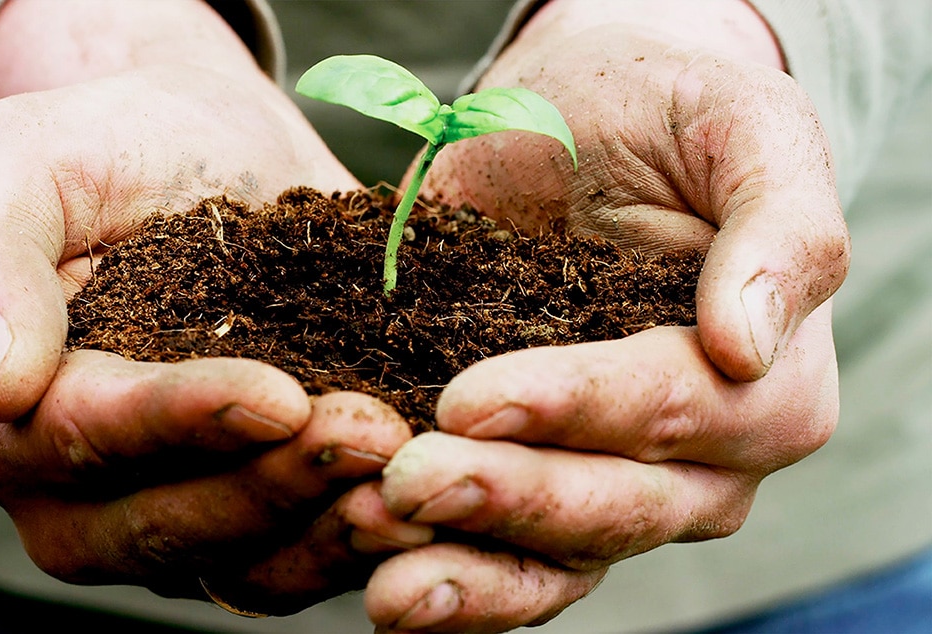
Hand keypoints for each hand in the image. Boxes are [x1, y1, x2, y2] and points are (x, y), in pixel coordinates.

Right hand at [0, 0, 417, 614]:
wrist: (196, 154)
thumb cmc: (102, 148)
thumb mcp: (23, 163)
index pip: (83, 436)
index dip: (181, 421)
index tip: (279, 395)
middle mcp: (68, 495)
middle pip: (163, 522)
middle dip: (272, 483)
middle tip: (373, 434)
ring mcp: (159, 520)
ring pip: (236, 562)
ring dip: (326, 531)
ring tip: (411, 483)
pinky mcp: (241, 525)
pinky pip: (290, 564)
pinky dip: (353, 546)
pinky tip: (420, 506)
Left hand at [365, 1, 849, 630]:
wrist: (582, 122)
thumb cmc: (665, 116)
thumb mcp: (743, 128)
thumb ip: (780, 226)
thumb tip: (748, 345)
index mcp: (769, 378)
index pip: (677, 407)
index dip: (577, 408)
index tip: (469, 399)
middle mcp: (705, 456)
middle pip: (618, 504)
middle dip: (511, 498)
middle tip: (407, 481)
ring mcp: (618, 482)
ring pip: (562, 558)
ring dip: (470, 568)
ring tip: (377, 556)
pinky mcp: (538, 484)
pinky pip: (510, 558)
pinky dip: (450, 572)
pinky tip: (375, 567)